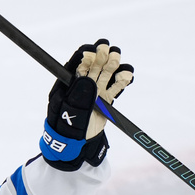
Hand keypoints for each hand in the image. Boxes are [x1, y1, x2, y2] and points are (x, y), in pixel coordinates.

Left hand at [40, 39, 133, 167]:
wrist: (75, 146)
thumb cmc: (66, 128)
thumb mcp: (69, 112)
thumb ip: (78, 97)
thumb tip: (88, 79)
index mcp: (68, 86)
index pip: (76, 66)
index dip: (84, 56)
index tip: (92, 50)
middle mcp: (82, 86)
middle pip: (93, 67)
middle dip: (101, 57)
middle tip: (108, 49)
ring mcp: (95, 93)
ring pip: (105, 75)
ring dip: (113, 66)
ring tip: (118, 59)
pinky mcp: (105, 101)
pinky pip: (115, 88)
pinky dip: (122, 81)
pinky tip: (127, 74)